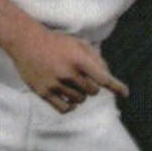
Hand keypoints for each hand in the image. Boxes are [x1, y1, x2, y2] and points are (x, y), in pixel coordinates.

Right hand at [2, 22, 128, 113]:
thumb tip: (107, 76)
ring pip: (79, 100)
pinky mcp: (44, 92)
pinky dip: (71, 106)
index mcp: (78, 59)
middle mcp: (67, 73)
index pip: (103, 78)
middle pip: (92, 91)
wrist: (26, 41)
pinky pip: (64, 108)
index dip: (116, 87)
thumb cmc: (55, 42)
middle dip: (92, 87)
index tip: (125, 93)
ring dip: (80, 95)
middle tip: (82, 79)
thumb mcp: (78, 43)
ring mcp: (55, 84)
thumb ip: (95, 58)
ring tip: (72, 85)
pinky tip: (69, 100)